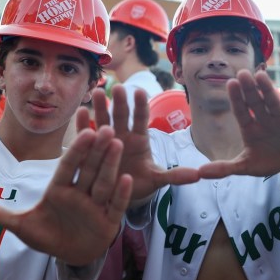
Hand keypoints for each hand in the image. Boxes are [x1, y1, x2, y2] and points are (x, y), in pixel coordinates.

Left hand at [0, 127, 131, 265]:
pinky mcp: (108, 221)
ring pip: (103, 182)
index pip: (67, 167)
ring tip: (118, 143)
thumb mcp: (18, 225)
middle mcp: (80, 193)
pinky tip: (127, 178)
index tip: (84, 131)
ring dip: (110, 164)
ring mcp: (96, 206)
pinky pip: (115, 205)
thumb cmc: (46, 235)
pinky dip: (121, 193)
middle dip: (97, 151)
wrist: (70, 255)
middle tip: (106, 128)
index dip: (75, 151)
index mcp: (59, 189)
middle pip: (88, 169)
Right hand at [80, 85, 201, 202]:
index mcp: (140, 139)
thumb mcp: (157, 179)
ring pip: (103, 120)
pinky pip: (86, 135)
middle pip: (122, 116)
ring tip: (98, 93)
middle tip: (119, 87)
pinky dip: (83, 124)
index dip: (141, 106)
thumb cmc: (141, 182)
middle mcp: (123, 135)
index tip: (140, 91)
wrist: (121, 192)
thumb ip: (175, 176)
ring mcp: (105, 141)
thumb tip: (198, 175)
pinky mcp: (91, 150)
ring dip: (101, 107)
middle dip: (121, 102)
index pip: (142, 118)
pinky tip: (81, 111)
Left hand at [195, 69, 279, 177]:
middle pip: (255, 103)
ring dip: (268, 89)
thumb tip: (200, 172)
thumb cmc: (266, 161)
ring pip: (274, 102)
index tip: (230, 83)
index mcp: (250, 128)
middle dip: (249, 89)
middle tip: (242, 73)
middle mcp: (264, 119)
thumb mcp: (246, 166)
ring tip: (261, 75)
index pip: (241, 111)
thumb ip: (224, 168)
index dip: (236, 98)